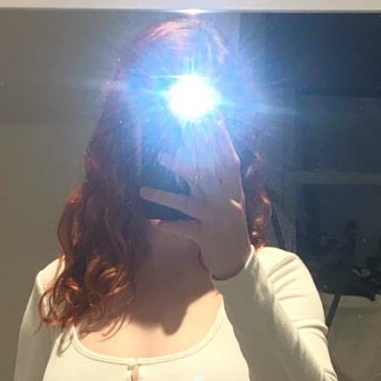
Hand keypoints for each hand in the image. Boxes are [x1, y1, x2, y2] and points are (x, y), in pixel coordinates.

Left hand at [139, 115, 252, 279]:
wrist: (236, 261)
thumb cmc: (226, 226)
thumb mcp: (225, 200)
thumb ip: (210, 178)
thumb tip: (191, 149)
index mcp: (232, 191)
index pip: (227, 161)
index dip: (221, 140)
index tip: (211, 119)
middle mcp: (225, 202)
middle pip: (207, 175)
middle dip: (191, 156)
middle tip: (175, 137)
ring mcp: (216, 220)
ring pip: (188, 203)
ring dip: (165, 197)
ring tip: (143, 190)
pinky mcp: (206, 237)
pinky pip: (184, 228)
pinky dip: (169, 226)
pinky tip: (153, 222)